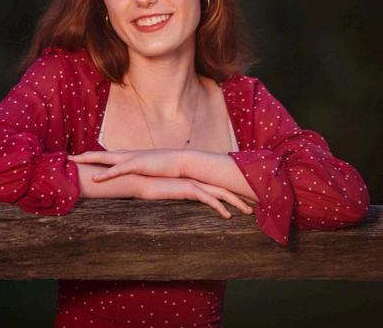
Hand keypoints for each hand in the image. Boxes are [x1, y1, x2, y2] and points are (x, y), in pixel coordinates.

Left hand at [70, 149, 182, 179]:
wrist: (180, 161)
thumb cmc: (164, 167)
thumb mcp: (147, 170)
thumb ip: (137, 173)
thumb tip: (130, 179)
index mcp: (127, 156)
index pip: (104, 156)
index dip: (90, 158)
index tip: (77, 159)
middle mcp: (126, 155)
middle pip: (99, 154)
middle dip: (82, 156)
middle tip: (66, 158)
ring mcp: (130, 158)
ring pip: (104, 158)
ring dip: (88, 159)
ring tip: (73, 161)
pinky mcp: (137, 165)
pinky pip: (118, 170)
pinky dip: (105, 173)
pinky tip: (95, 178)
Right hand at [137, 176, 253, 218]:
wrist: (142, 179)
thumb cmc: (154, 186)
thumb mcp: (170, 191)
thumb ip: (179, 194)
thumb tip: (185, 200)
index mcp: (196, 180)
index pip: (219, 184)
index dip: (232, 191)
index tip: (244, 198)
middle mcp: (198, 180)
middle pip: (225, 187)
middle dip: (241, 195)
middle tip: (255, 204)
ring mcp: (194, 184)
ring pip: (222, 193)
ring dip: (237, 202)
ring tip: (249, 211)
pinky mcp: (189, 190)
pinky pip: (209, 200)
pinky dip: (220, 208)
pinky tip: (228, 216)